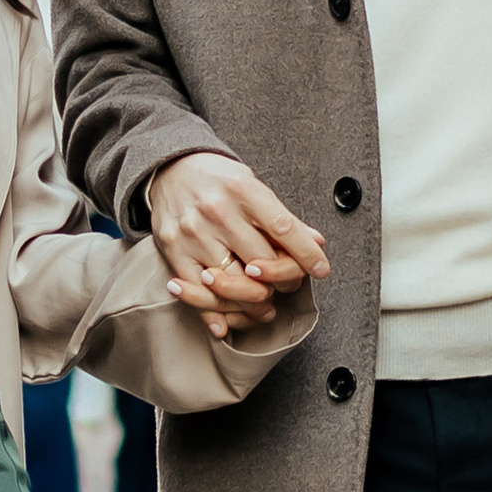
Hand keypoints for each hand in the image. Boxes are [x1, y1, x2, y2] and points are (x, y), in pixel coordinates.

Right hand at [148, 150, 329, 340]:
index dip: (306, 254)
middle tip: (287, 286)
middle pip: (261, 262)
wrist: (171, 169)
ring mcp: (194, 233)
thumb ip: (282, 217)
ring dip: (254, 304)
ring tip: (264, 306)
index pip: (283, 228)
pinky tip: (228, 322)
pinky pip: (197, 292)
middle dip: (282, 282)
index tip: (321, 270)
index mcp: (243, 189)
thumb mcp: (253, 185)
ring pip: (231, 284)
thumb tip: (316, 242)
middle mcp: (218, 211)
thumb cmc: (219, 180)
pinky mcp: (173, 250)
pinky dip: (215, 313)